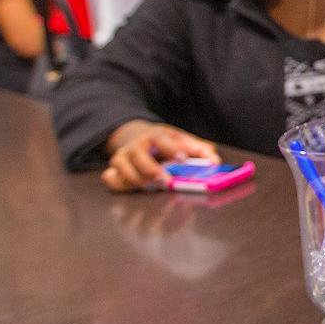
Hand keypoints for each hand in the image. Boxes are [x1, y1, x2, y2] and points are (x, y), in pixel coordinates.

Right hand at [101, 121, 219, 192]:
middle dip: (151, 169)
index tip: (183, 158)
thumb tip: (214, 161)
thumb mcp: (182, 140)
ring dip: (136, 179)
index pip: (163, 139)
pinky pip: (111, 178)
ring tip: (151, 187)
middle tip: (165, 180)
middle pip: (139, 155)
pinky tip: (130, 188)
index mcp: (156, 135)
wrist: (137, 136)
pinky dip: (118, 184)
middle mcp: (137, 145)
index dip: (172, 148)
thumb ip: (200, 150)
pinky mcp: (115, 170)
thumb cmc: (164, 142)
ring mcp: (123, 157)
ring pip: (123, 168)